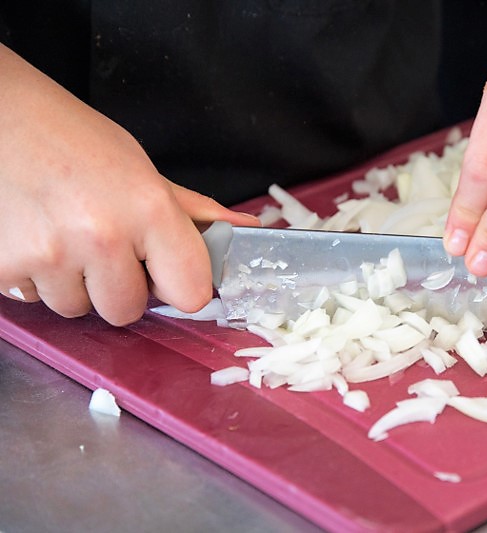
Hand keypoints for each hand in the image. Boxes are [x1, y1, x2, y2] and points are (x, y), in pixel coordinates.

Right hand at [0, 46, 258, 324]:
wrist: (0, 116)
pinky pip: (33, 300)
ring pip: (78, 309)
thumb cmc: (75, 140)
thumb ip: (192, 213)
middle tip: (103, 246)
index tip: (166, 274)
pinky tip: (34, 237)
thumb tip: (249, 230)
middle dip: (119, 289)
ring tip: (63, 236)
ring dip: (74, 285)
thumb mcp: (142, 170)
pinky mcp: (2, 266)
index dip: (179, 288)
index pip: (191, 294)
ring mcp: (49, 255)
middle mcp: (102, 236)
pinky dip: (35, 278)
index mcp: (149, 209)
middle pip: (128, 311)